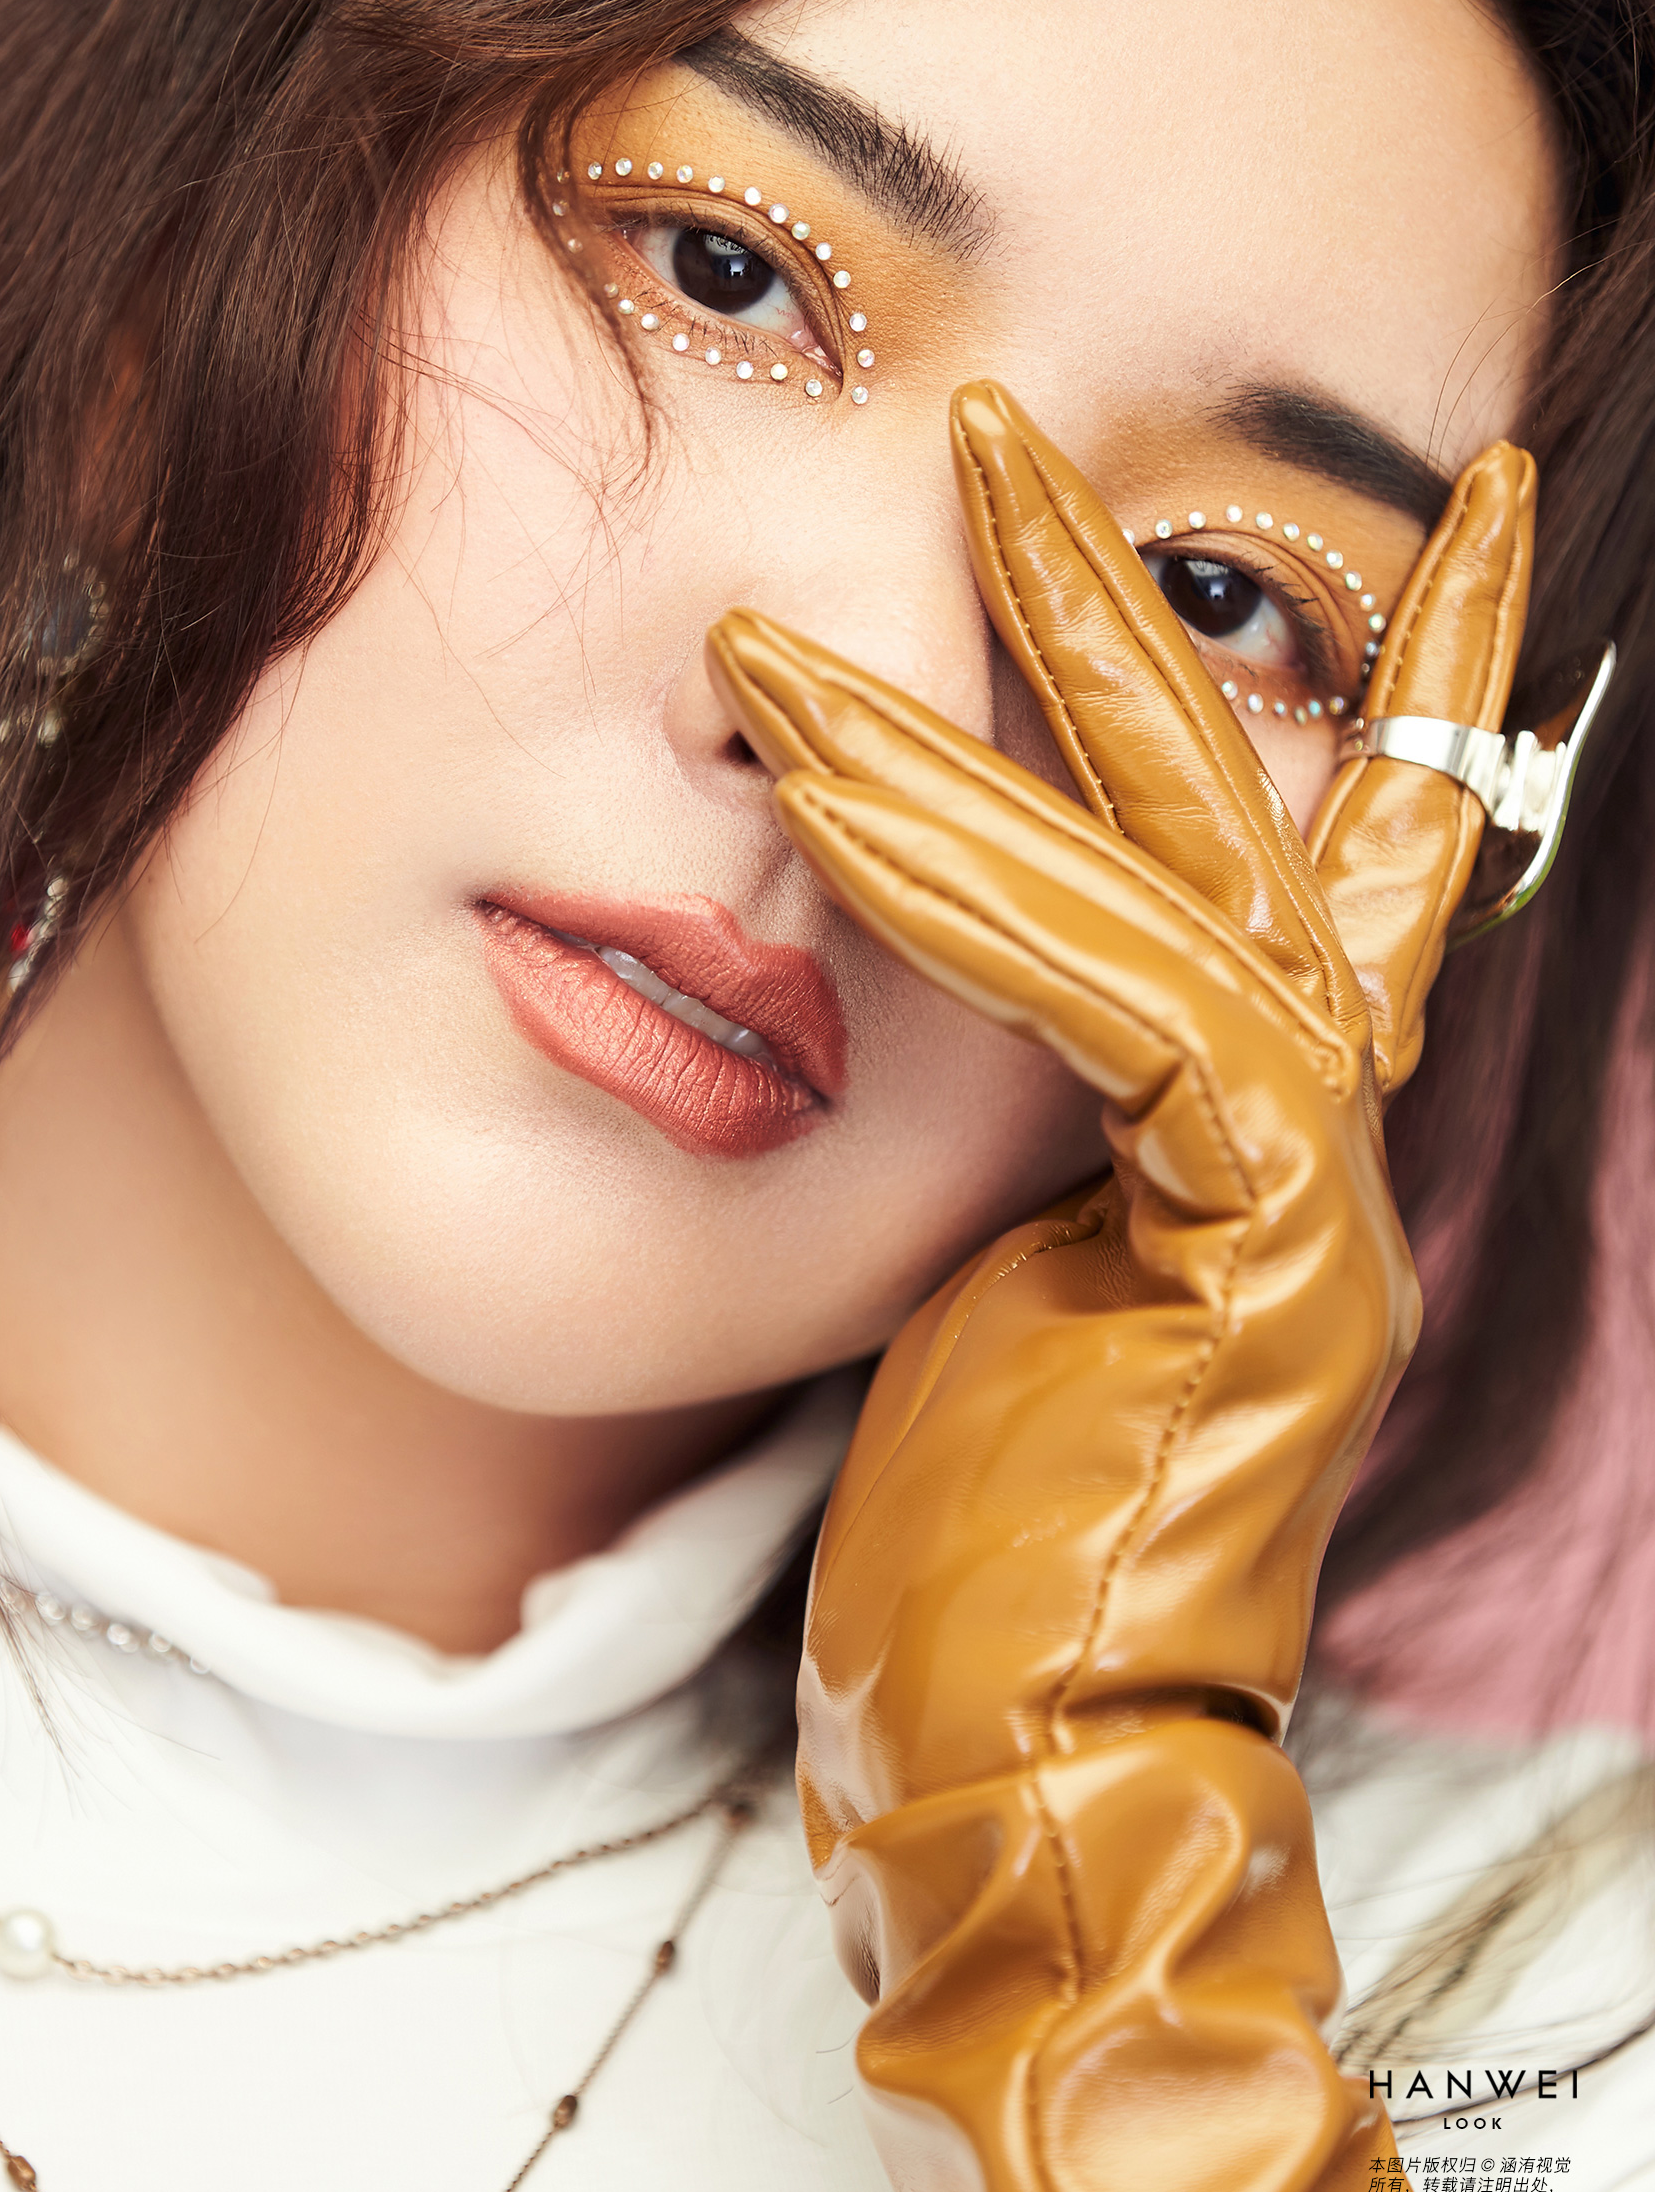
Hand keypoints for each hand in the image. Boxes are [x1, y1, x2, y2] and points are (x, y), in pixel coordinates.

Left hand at [707, 384, 1536, 2191]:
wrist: (1023, 1775)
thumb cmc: (978, 1541)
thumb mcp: (979, 1268)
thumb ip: (999, 1107)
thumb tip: (902, 954)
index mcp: (1260, 1128)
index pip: (1324, 846)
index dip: (1353, 665)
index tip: (1344, 506)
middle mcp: (1320, 1136)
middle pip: (1284, 797)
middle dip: (1172, 594)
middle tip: (1045, 416)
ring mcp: (1309, 1193)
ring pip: (1212, 864)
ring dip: (1064, 666)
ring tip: (947, 485)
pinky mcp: (1258, 1255)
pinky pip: (1136, 1005)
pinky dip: (988, 874)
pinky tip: (838, 763)